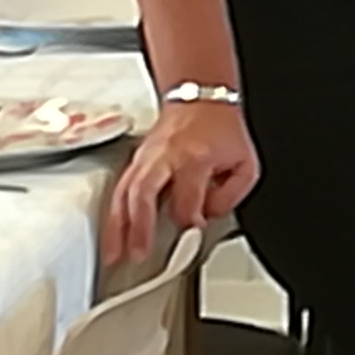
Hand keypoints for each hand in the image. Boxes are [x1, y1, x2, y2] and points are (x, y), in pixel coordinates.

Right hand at [107, 99, 257, 265]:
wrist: (200, 100)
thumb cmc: (221, 130)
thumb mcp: (244, 164)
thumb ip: (231, 196)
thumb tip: (208, 216)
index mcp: (195, 158)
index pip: (186, 200)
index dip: (190, 221)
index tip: (193, 232)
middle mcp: (165, 157)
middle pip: (144, 194)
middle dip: (140, 228)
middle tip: (140, 254)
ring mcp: (146, 158)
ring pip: (124, 194)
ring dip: (117, 227)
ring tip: (114, 254)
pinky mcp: (136, 161)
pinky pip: (119, 190)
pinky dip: (113, 216)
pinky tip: (111, 235)